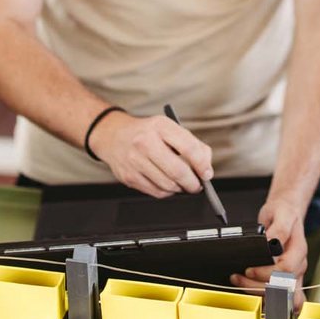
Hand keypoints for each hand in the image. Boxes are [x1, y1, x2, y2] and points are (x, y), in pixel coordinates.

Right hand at [89, 112, 211, 197]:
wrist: (113, 136)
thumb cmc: (147, 133)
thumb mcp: (169, 128)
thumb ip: (192, 144)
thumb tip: (206, 168)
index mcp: (160, 126)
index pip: (188, 147)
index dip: (202, 164)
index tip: (207, 173)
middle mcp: (145, 142)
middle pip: (178, 170)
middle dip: (193, 183)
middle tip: (197, 185)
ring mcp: (135, 160)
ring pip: (168, 185)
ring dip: (180, 188)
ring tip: (182, 183)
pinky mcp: (129, 177)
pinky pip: (156, 192)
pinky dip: (167, 192)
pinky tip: (167, 184)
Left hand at [231, 197, 307, 306]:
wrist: (287, 211)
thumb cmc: (283, 213)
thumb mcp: (281, 214)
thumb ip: (278, 230)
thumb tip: (270, 244)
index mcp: (299, 250)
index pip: (287, 269)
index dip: (266, 273)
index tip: (249, 269)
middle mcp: (298, 266)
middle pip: (283, 288)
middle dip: (257, 286)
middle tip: (239, 278)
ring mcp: (294, 275)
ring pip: (282, 297)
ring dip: (258, 293)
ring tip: (240, 282)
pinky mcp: (285, 280)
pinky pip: (279, 297)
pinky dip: (264, 298)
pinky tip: (250, 290)